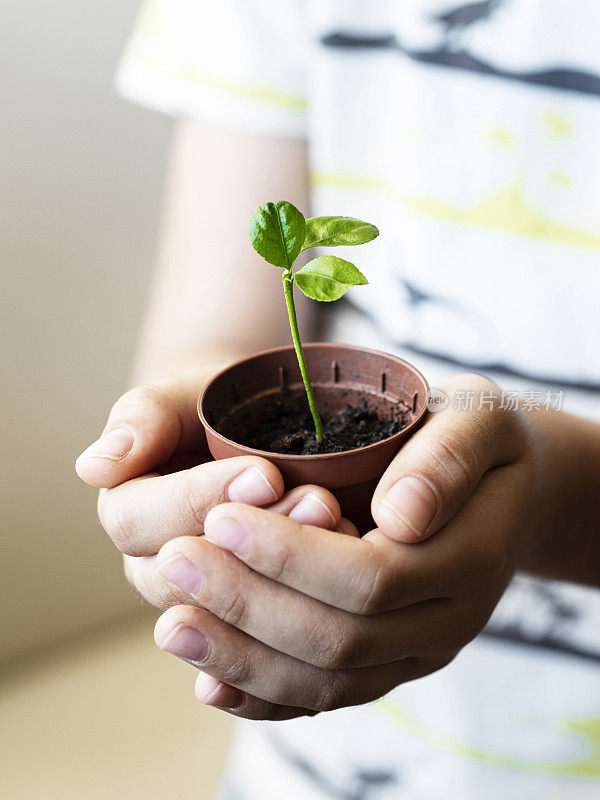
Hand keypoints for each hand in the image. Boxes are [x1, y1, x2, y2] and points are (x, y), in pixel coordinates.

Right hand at [75, 367, 354, 602]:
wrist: (244, 439)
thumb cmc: (210, 411)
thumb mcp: (180, 398)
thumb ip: (142, 419)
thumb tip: (95, 467)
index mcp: (128, 513)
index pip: (142, 522)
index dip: (201, 499)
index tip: (265, 473)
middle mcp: (155, 566)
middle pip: (189, 576)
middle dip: (259, 540)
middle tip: (320, 500)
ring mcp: (200, 600)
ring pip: (229, 617)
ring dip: (288, 579)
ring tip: (340, 527)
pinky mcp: (243, 624)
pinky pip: (260, 653)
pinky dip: (300, 626)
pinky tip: (342, 594)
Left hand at [151, 373, 539, 719]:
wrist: (505, 486)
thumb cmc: (479, 438)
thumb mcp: (478, 414)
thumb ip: (447, 457)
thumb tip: (398, 515)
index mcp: (470, 557)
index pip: (370, 578)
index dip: (289, 555)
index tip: (221, 517)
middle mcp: (447, 621)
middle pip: (338, 640)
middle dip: (248, 603)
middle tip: (175, 558)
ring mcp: (418, 652)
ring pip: (325, 681)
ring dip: (242, 658)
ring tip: (172, 625)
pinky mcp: (391, 663)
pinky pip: (327, 696)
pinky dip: (265, 696)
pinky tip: (210, 682)